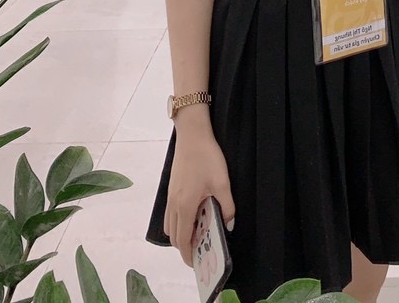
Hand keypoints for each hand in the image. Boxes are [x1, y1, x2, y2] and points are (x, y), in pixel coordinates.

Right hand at [165, 129, 235, 265]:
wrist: (192, 135)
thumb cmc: (207, 158)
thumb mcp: (222, 182)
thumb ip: (227, 206)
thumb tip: (229, 225)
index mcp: (185, 206)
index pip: (182, 239)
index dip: (188, 254)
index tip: (196, 263)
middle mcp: (173, 204)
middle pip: (174, 235)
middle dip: (184, 246)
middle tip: (200, 249)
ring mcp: (170, 196)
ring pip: (170, 225)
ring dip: (180, 234)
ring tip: (198, 232)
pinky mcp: (171, 188)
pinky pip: (170, 214)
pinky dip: (178, 222)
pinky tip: (193, 214)